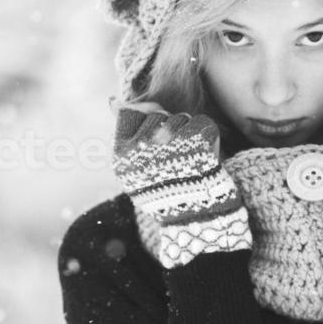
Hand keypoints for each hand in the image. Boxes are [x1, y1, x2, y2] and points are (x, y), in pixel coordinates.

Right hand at [111, 104, 250, 266]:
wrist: (199, 222)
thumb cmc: (168, 196)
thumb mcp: (136, 171)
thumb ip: (126, 135)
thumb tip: (113, 102)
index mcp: (122, 156)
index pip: (131, 114)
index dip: (148, 124)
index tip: (157, 144)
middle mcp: (141, 148)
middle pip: (157, 113)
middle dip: (170, 127)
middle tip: (178, 157)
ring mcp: (168, 144)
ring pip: (180, 117)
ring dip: (189, 133)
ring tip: (191, 161)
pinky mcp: (196, 144)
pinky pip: (203, 123)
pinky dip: (209, 138)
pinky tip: (207, 158)